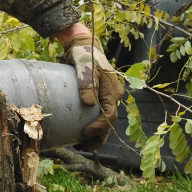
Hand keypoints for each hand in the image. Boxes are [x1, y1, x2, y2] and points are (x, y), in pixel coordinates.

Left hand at [63, 32, 123, 149]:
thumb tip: (88, 103)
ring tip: (81, 145)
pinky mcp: (97, 97)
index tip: (84, 133)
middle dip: (98, 136)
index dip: (99, 126)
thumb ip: (86, 82)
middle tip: (83, 146)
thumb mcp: (84, 65)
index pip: (109, 115)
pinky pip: (97, 115)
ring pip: (105, 121)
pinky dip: (91, 125)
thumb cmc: (84, 55)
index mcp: (112, 90)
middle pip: (109, 122)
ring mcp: (105, 97)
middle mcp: (112, 96)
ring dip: (96, 135)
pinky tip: (79, 133)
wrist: (83, 46)